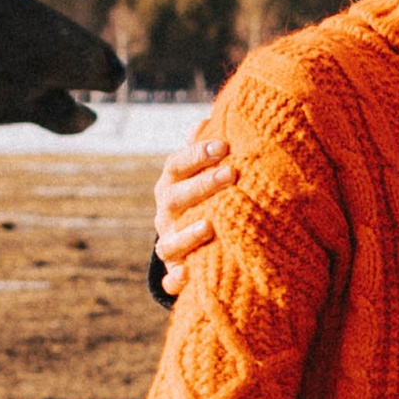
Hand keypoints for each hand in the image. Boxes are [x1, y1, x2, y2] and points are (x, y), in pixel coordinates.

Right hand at [153, 130, 237, 296]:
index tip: (224, 145)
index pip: (177, 164)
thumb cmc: (206, 195)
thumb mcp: (205, 171)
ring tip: (210, 227)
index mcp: (172, 183)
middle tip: (231, 174)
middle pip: (177, 198)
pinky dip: (177, 280)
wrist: (191, 240)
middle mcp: (166, 213)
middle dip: (203, 186)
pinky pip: (172, 279)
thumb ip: (208, 148)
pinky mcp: (175, 271)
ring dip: (188, 234)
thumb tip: (208, 118)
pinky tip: (190, 276)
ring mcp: (168, 242)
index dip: (197, 153)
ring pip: (169, 241)